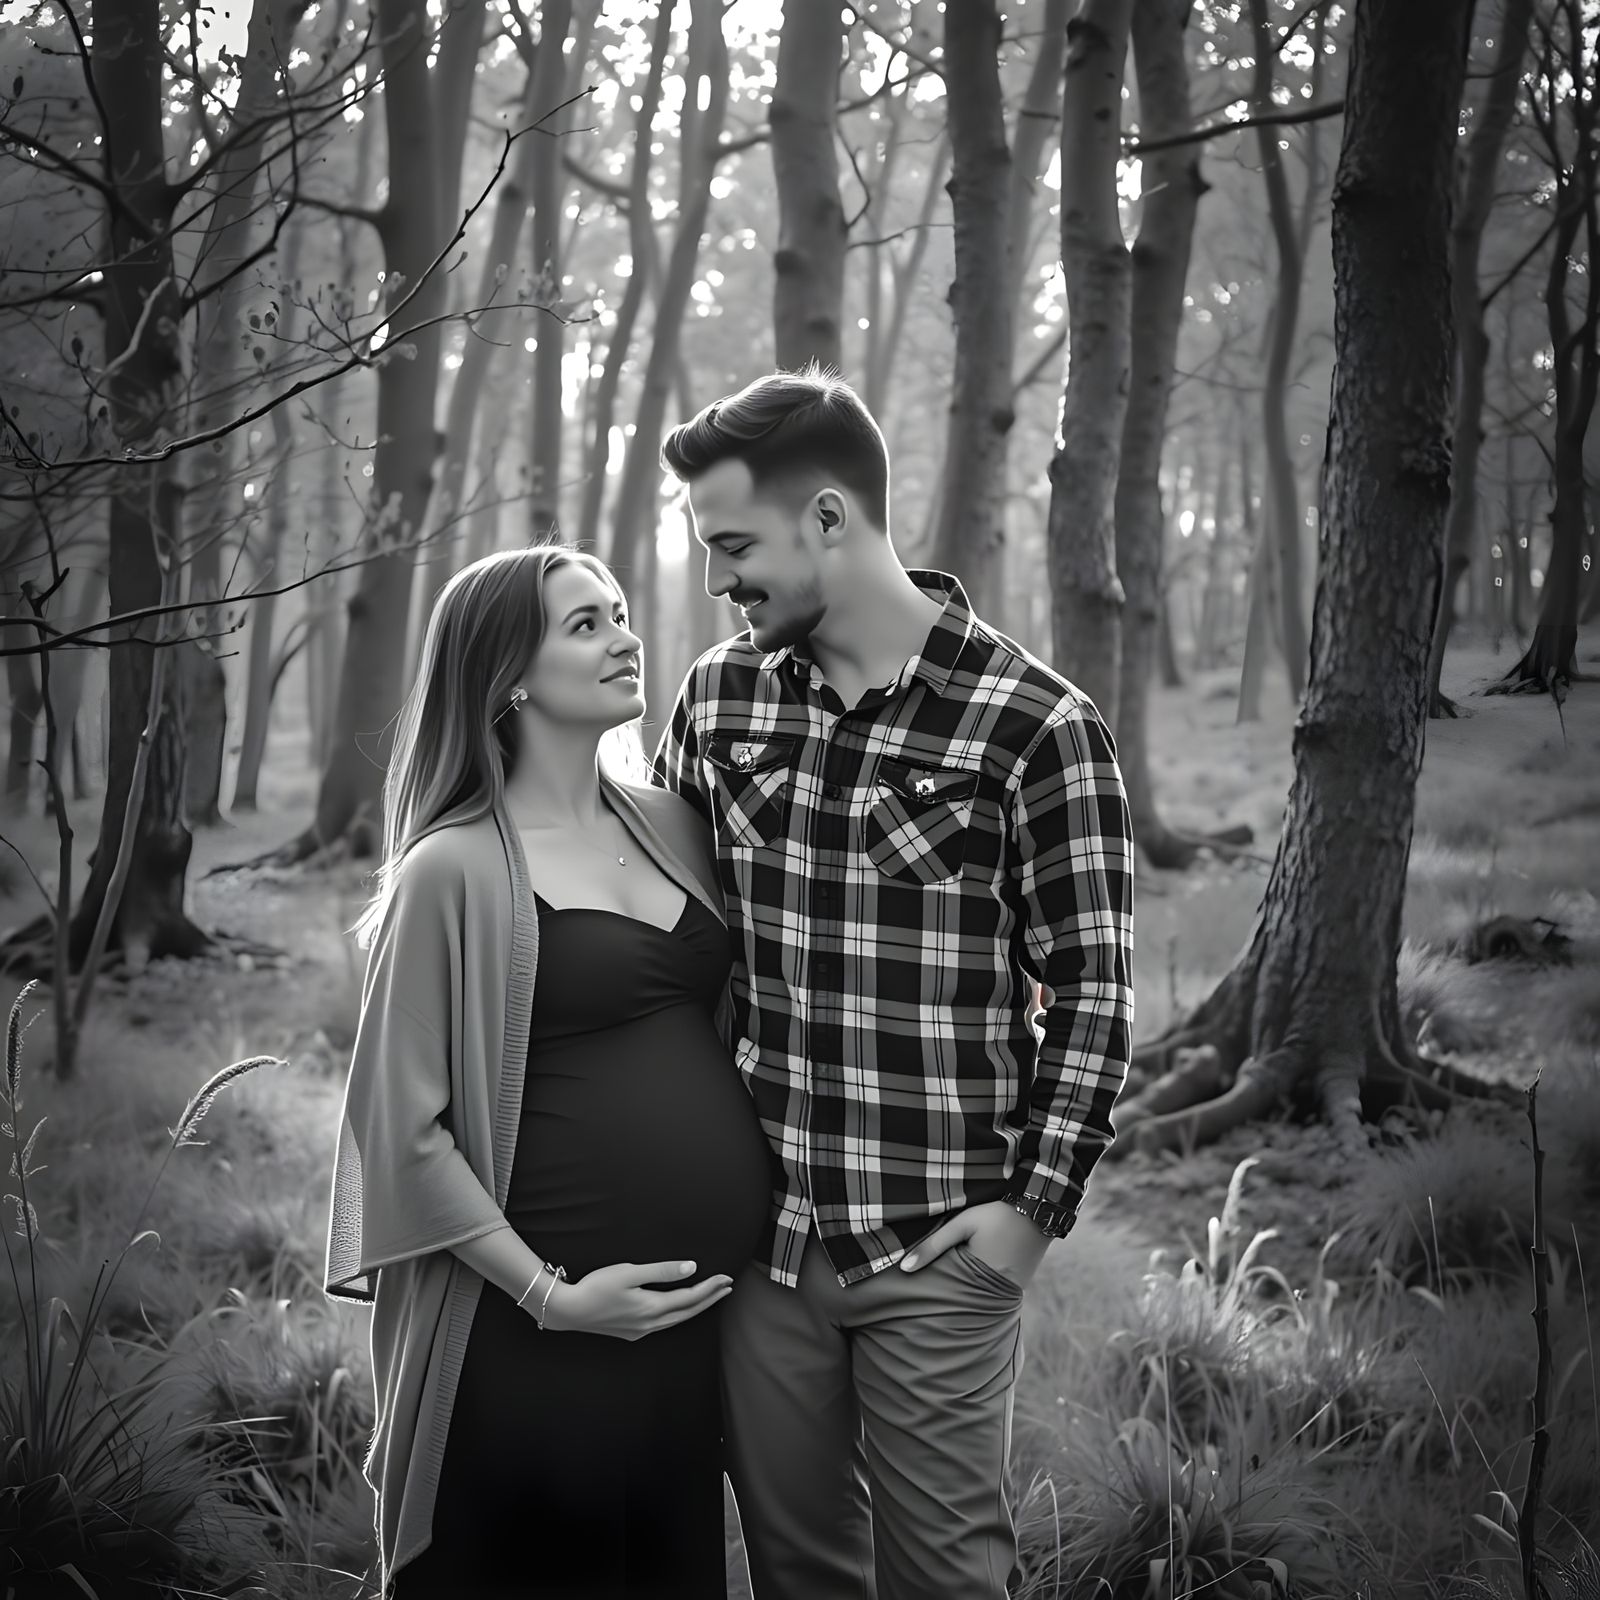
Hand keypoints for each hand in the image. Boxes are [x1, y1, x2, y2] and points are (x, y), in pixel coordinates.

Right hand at [538, 1260, 733, 1339]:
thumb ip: (662, 1271)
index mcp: (652, 1308)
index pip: (690, 1298)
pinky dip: (678, 1315)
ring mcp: (640, 1330)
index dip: (710, 1288)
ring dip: (695, 1308)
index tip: (726, 1278)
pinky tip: (677, 1310)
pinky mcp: (630, 1332)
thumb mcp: (630, 1272)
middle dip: (709, 1299)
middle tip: (727, 1287)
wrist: (568, 1310)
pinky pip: (663, 1325)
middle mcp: (650, 1323)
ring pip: (676, 1321)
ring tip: (710, 1297)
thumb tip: (691, 1268)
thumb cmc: (596, 1287)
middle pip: (688, 1312)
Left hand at [899, 1201, 1049, 1288]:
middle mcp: (998, 1291)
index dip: (933, 1295)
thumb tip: (905, 1268)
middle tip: (926, 1296)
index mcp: (981, 1278)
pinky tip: (970, 1277)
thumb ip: (934, 1244)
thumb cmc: (998, 1214)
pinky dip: (980, 1286)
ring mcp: (1012, 1290)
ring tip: (947, 1286)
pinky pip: (993, 1291)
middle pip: (964, 1301)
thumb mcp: (963, 1223)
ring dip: (965, 1291)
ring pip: (978, 1297)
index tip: (914, 1295)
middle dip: (948, 1298)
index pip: (949, 1296)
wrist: (1040, 1208)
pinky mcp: (1019, 1284)